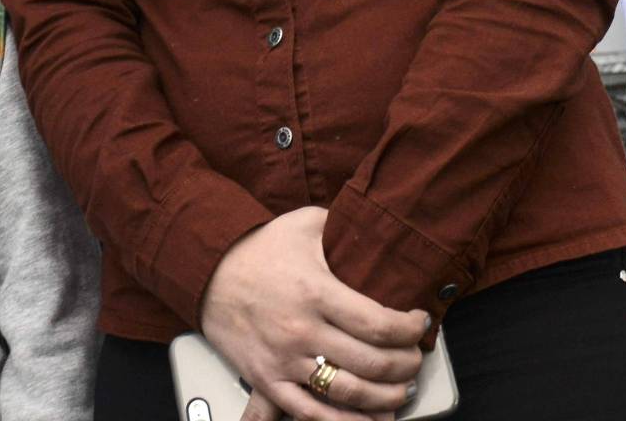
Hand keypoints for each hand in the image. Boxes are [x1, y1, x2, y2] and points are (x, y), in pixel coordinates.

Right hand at [201, 208, 424, 420]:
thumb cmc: (259, 247)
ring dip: (386, 397)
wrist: (205, 270)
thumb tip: (381, 228)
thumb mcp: (306, 223)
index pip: (380, 325)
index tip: (420, 324)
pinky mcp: (267, 380)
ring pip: (349, 393)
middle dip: (406, 365)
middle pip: (373, 363)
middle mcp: (301, 330)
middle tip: (415, 359)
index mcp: (316, 291)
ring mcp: (284, 360)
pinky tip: (369, 420)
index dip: (411, 330)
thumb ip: (344, 225)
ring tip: (400, 390)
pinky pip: (311, 414)